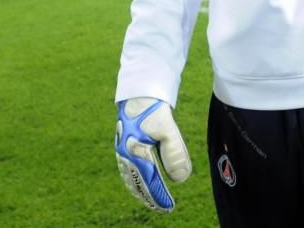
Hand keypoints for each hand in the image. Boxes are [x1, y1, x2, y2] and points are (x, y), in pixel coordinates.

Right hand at [115, 97, 191, 211]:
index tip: (168, 207)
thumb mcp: (168, 131)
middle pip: (138, 183)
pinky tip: (142, 185)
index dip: (159, 196)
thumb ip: (175, 154)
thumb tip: (181, 179)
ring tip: (153, 201)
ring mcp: (122, 152)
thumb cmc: (155, 111)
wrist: (139, 95)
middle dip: (150, 198)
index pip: (150, 181)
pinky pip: (127, 171)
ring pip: (130, 179)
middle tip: (163, 209)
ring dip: (141, 192)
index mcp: (135, 153)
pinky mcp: (123, 148)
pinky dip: (135, 181)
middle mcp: (125, 155)